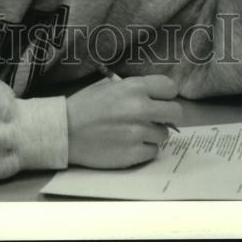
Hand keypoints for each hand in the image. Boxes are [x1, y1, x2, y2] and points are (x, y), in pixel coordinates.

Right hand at [66, 75, 181, 168]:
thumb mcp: (110, 86)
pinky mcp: (134, 154)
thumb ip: (136, 90)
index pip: (170, 87)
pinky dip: (144, 149)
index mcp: (134, 88)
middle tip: (155, 119)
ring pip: (164, 134)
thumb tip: (158, 98)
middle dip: (167, 115)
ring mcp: (138, 133)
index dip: (166, 95)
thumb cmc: (86, 105)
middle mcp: (140, 108)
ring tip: (134, 132)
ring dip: (153, 134)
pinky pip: (153, 152)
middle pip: (176, 112)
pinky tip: (129, 144)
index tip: (160, 100)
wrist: (65, 131)